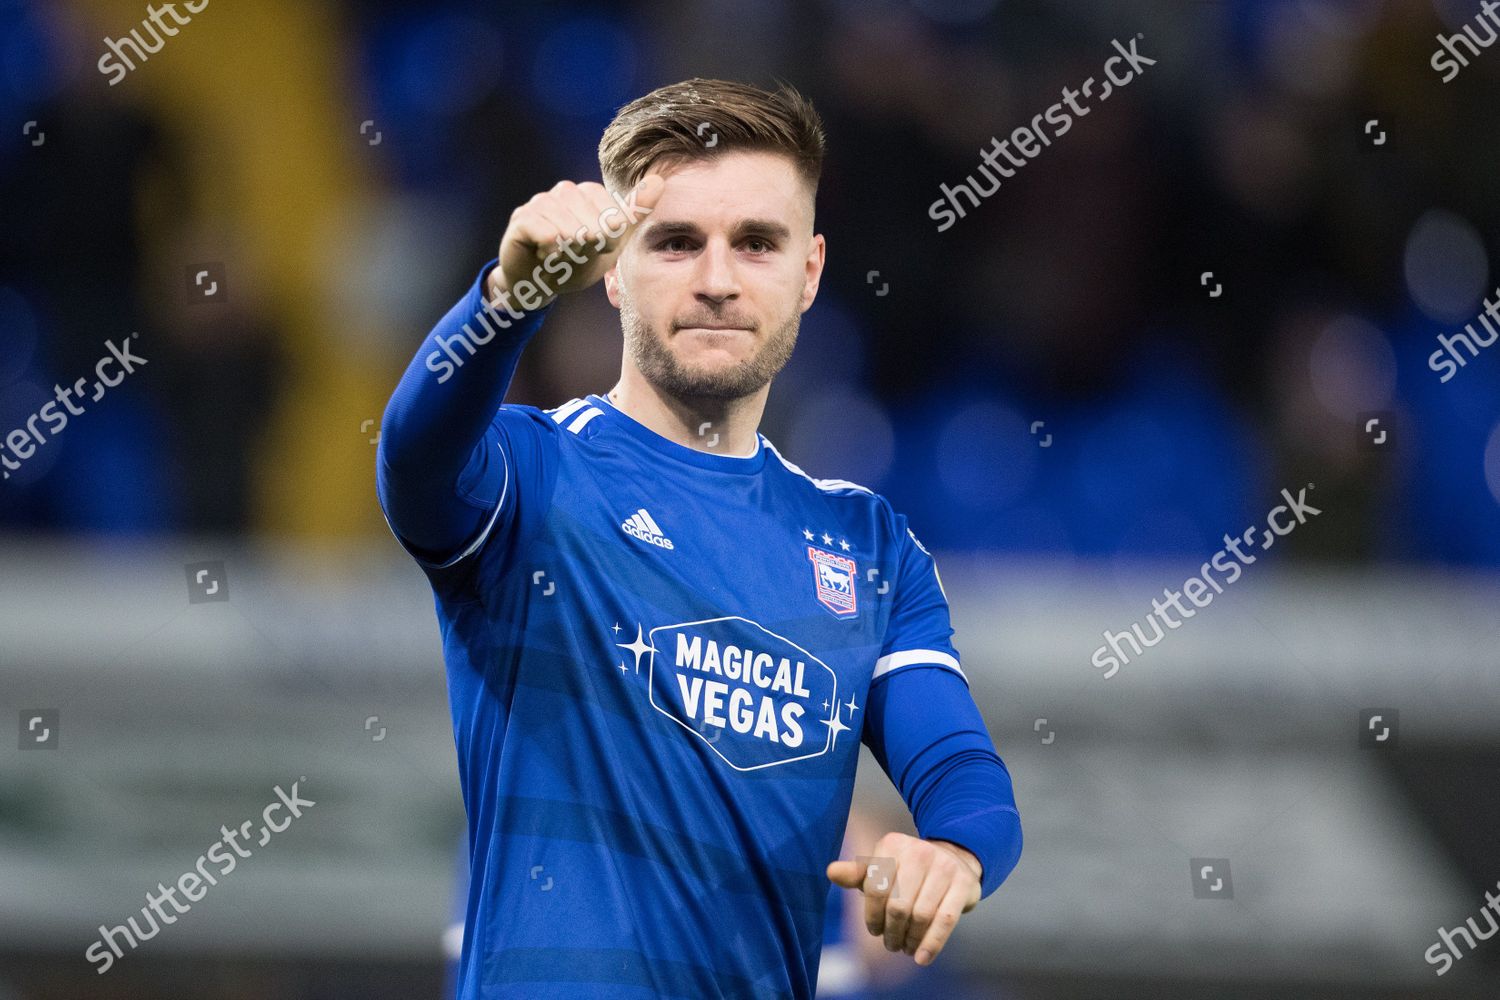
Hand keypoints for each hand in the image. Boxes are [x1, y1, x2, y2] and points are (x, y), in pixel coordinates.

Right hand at [488, 175, 664, 306]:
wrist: (540, 283)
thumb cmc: (577, 260)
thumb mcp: (612, 241)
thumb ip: (634, 213)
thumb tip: (659, 181)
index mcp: (591, 193)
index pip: (613, 216)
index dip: (609, 241)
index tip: (598, 248)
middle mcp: (566, 191)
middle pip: (592, 224)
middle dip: (588, 249)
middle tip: (575, 256)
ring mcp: (542, 201)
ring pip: (569, 229)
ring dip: (568, 252)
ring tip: (560, 257)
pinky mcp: (523, 217)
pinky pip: (545, 232)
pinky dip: (550, 250)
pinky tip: (545, 254)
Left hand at [826, 834, 982, 965]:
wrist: (954, 858)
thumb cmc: (908, 869)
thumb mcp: (881, 868)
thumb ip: (857, 874)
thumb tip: (831, 872)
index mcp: (893, 845)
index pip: (875, 889)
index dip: (872, 916)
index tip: (875, 931)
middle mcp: (919, 851)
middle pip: (898, 905)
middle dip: (892, 931)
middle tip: (890, 944)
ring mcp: (944, 866)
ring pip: (921, 915)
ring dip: (910, 939)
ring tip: (905, 948)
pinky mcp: (964, 883)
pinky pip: (946, 920)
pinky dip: (932, 943)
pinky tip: (922, 958)